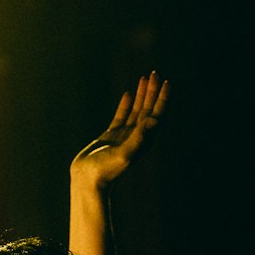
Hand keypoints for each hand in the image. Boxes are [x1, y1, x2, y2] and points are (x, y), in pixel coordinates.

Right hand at [70, 71, 168, 190]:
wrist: (88, 180)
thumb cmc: (106, 170)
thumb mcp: (124, 153)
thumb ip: (140, 138)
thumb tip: (155, 121)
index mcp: (144, 140)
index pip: (157, 114)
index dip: (162, 98)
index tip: (166, 82)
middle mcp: (137, 137)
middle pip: (148, 109)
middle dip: (152, 91)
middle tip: (155, 73)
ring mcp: (124, 136)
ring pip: (136, 111)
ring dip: (141, 95)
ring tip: (144, 78)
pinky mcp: (111, 136)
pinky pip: (121, 116)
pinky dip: (125, 105)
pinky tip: (127, 94)